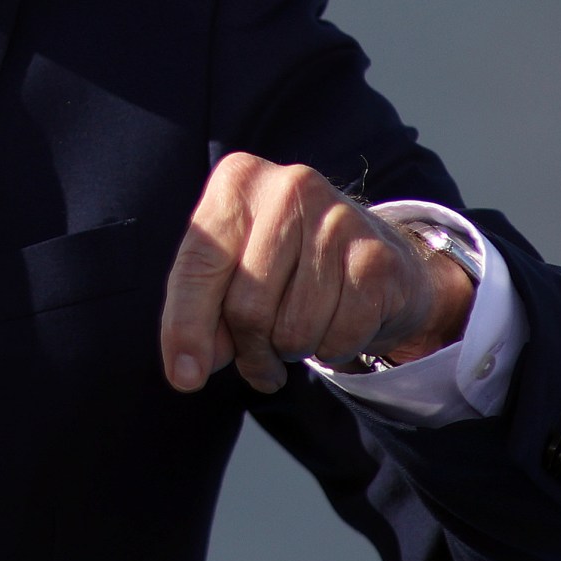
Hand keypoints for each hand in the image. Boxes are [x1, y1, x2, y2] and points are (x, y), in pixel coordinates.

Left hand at [160, 152, 472, 393]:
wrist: (377, 252)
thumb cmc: (285, 263)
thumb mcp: (231, 270)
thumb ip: (201, 312)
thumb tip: (189, 369)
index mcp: (238, 182)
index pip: (198, 266)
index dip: (186, 327)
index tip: (184, 378)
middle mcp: (288, 189)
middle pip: (246, 307)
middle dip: (249, 350)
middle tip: (259, 358)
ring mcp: (339, 219)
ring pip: (293, 330)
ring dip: (291, 352)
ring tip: (297, 333)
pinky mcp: (376, 258)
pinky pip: (339, 338)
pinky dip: (332, 349)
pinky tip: (336, 323)